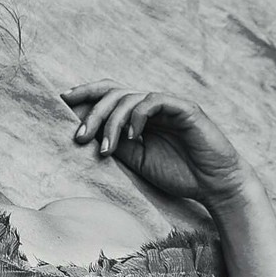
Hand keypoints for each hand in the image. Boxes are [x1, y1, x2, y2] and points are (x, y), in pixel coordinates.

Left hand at [59, 80, 251, 208]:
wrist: (213, 184)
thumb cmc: (177, 173)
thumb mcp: (136, 160)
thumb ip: (115, 144)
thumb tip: (85, 134)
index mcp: (138, 115)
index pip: (108, 94)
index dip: (85, 93)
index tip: (62, 101)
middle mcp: (151, 105)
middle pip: (113, 92)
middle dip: (92, 112)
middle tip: (79, 136)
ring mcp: (168, 104)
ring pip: (130, 98)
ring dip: (112, 122)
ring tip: (106, 149)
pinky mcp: (185, 109)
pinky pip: (155, 101)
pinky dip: (138, 116)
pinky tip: (132, 136)